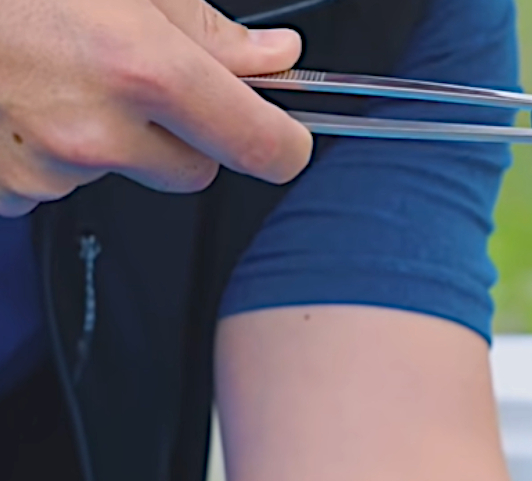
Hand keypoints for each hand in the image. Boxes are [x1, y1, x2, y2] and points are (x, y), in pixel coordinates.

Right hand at [0, 0, 312, 216]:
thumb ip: (205, 27)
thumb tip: (273, 59)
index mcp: (142, 69)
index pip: (262, 147)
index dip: (283, 141)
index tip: (286, 135)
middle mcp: (96, 130)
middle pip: (195, 170)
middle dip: (185, 132)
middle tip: (138, 76)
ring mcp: (44, 165)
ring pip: (121, 174)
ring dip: (109, 137)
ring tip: (55, 69)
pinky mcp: (2, 185)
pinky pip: (57, 182)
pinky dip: (51, 149)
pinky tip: (22, 96)